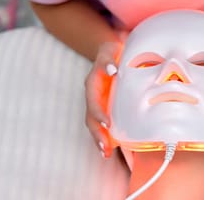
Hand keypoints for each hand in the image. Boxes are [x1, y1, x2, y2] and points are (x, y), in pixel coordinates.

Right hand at [84, 41, 121, 158]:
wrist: (112, 52)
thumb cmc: (112, 51)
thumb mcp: (109, 50)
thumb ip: (107, 59)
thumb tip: (112, 70)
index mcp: (93, 83)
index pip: (92, 101)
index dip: (98, 113)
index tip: (107, 124)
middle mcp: (93, 95)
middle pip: (91, 118)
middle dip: (96, 134)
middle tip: (105, 149)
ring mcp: (98, 102)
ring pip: (94, 124)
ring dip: (99, 139)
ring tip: (105, 154)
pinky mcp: (105, 107)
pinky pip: (102, 124)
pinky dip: (106, 137)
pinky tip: (111, 149)